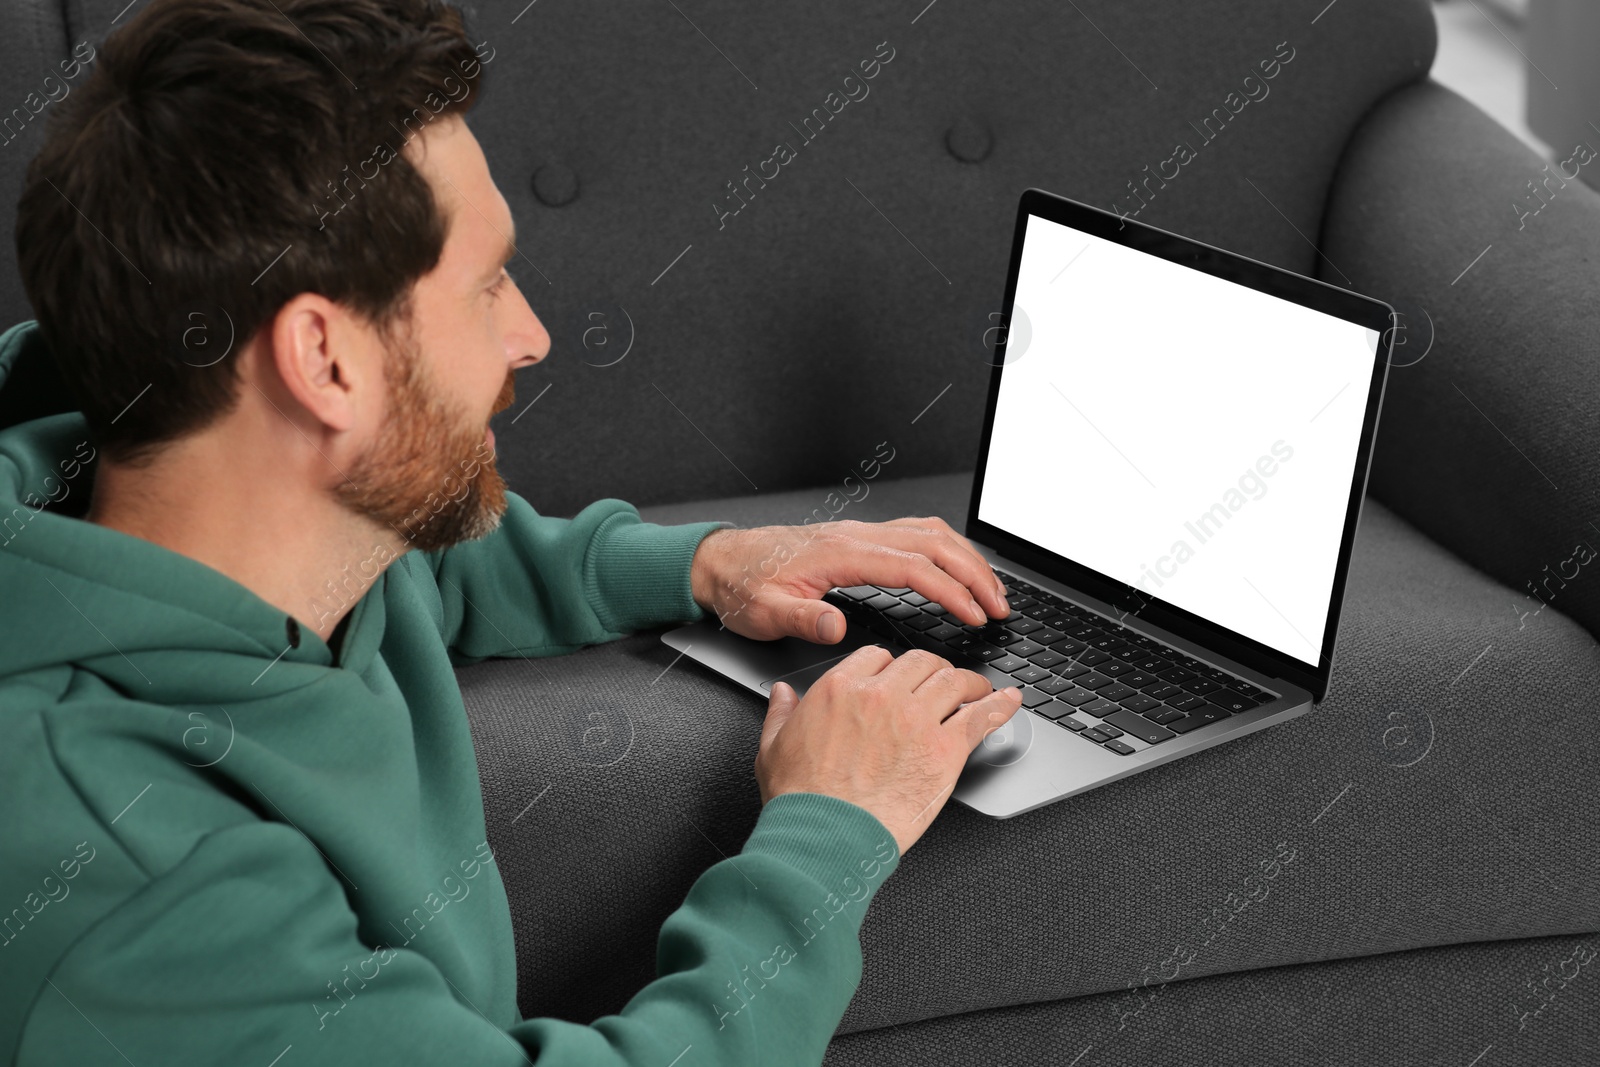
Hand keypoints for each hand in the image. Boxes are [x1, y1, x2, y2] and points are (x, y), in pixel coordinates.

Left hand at [689, 516, 1010, 641]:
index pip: (913, 567)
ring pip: (929, 533)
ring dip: (966, 558)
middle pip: (933, 544)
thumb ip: (802, 619)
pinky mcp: (859, 538)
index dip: (951, 591)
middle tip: (1001, 606)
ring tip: (992, 590)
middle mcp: (856, 536)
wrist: (722, 562)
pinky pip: (914, 533)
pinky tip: (957, 566)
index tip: (976, 614)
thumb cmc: (744, 587)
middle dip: (974, 574)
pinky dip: (946, 548)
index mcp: (841, 553)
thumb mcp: (765, 613)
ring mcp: (860, 533)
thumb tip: (835, 627)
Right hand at [754, 645, 1022, 853]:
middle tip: (941, 681)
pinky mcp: (945, 749)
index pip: (878, 656)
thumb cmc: (802, 799)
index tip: (899, 678)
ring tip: (978, 689)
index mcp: (842, 688)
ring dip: (969, 683)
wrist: (825, 835)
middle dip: (933, 669)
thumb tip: (782, 694)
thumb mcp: (773, 747)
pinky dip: (1000, 705)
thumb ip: (781, 713)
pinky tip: (1009, 701)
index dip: (892, 667)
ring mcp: (917, 719)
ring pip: (954, 681)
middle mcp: (883, 695)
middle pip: (922, 662)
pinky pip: (981, 717)